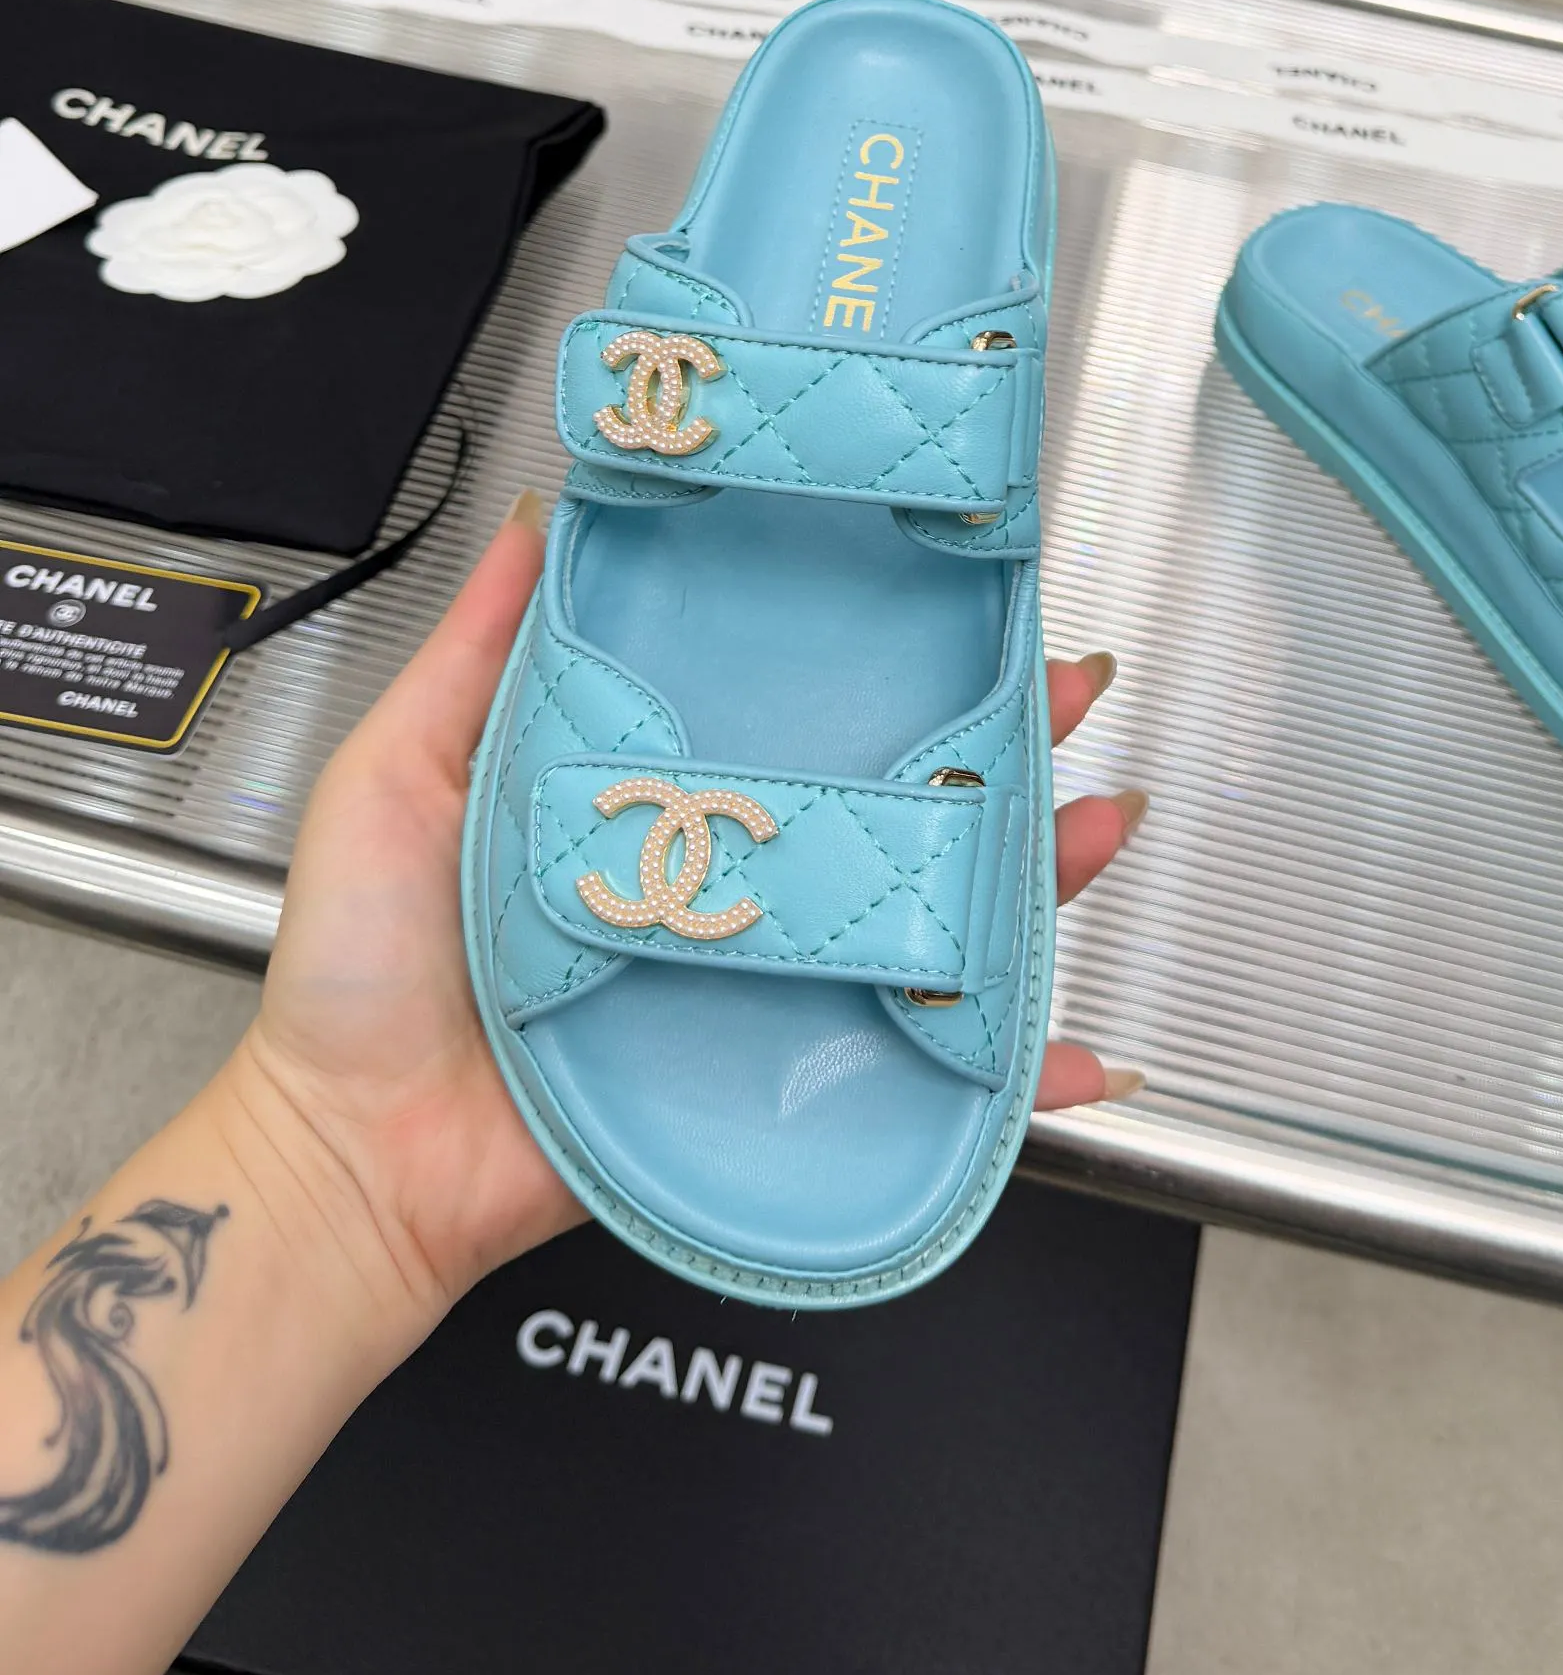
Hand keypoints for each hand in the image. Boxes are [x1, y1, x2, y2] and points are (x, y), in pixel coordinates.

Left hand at [223, 503, 1142, 1333]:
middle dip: (998, 746)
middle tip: (1065, 689)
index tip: (949, 587)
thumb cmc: (361, 973)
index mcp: (654, 793)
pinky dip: (1017, 1081)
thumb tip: (545, 518)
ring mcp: (761, 982)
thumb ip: (480, 649)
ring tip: (1097, 826)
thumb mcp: (403, 770)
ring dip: (1035, 879)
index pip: (793, 704)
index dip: (880, 648)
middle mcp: (726, 881)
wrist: (353, 1157)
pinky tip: (1084, 1056)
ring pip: (931, 921)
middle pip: (892, 804)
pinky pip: (917, 1083)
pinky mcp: (777, 1084)